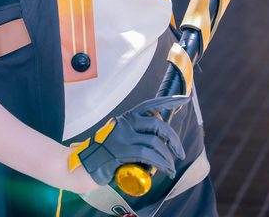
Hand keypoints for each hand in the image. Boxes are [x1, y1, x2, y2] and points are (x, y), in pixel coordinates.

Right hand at [71, 95, 188, 185]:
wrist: (84, 165)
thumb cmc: (105, 153)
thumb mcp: (120, 137)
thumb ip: (136, 133)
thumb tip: (158, 139)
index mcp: (127, 117)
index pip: (151, 105)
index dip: (168, 102)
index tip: (184, 99)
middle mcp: (126, 122)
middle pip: (158, 124)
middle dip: (173, 139)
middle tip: (179, 152)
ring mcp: (123, 135)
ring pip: (155, 141)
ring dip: (167, 157)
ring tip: (171, 168)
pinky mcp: (121, 150)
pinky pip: (147, 154)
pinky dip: (160, 162)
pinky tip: (165, 169)